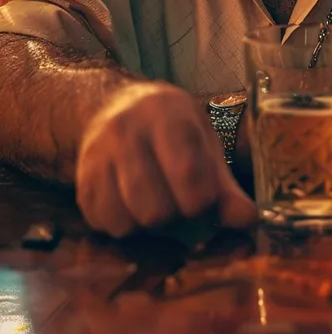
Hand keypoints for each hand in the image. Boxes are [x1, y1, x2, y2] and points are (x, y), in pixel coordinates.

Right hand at [76, 82, 255, 237]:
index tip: (204, 199)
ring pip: (129, 223)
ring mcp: (97, 157)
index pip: (188, 174)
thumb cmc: (171, 128)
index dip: (202, 201)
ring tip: (158, 203)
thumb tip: (249, 221)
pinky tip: (133, 204)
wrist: (115, 107)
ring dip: (150, 226)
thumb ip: (225, 185)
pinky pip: (105, 226)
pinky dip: (125, 226)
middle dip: (176, 218)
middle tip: (181, 204)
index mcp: (166, 115)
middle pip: (157, 210)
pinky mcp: (81, 182)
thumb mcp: (204, 142)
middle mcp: (126, 131)